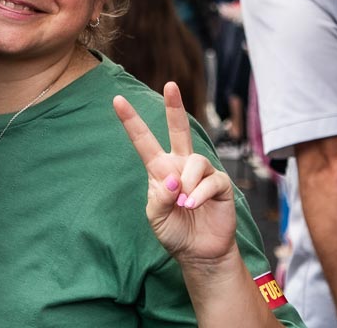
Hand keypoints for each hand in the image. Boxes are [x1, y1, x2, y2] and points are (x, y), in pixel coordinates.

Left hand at [113, 81, 240, 266]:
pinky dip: (198, 193)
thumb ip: (158, 198)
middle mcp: (180, 165)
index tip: (117, 100)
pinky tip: (193, 205)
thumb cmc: (174, 231)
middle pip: (179, 130)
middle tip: (170, 84)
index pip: (144, 141)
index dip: (131, 121)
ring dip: (186, 184)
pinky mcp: (220, 183)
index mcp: (159, 169)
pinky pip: (210, 179)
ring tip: (183, 204)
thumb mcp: (155, 218)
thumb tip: (172, 179)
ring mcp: (201, 172)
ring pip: (194, 161)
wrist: (199, 252)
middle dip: (174, 106)